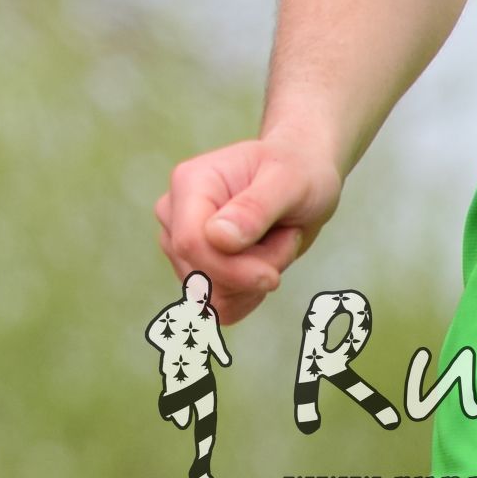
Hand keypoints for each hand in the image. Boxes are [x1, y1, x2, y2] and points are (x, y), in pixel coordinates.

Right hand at [154, 137, 341, 322]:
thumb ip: (254, 209)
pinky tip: (264, 264)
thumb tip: (216, 238)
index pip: (191, 244)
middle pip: (202, 274)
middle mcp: (174, 213)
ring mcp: (179, 241)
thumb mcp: (289, 183)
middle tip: (286, 238)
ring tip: (276, 243)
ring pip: (211, 294)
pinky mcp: (194, 265)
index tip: (273, 276)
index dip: (231, 270)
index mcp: (190, 183)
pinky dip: (249, 295)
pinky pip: (218, 305)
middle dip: (253, 271)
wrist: (302, 176)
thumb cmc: (297, 172)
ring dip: (254, 282)